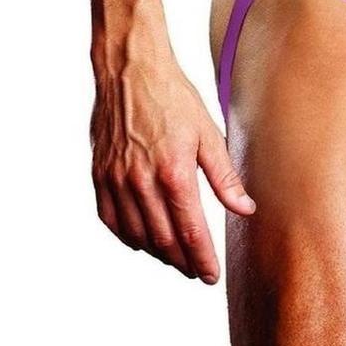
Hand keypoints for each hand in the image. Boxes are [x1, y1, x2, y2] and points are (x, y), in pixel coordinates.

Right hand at [91, 46, 253, 282]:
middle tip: (196, 270)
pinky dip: (128, 237)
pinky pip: (111, 220)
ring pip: (137, 236)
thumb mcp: (208, 132)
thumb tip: (245, 209)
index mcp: (174, 173)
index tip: (211, 275)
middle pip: (164, 241)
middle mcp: (141, 182)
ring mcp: (116, 181)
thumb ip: (225, 176)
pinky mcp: (100, 175)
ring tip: (175, 258)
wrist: (130, 71)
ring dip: (158, 253)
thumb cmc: (172, 97)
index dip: (202, 259)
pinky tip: (142, 238)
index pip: (191, 232)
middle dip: (183, 262)